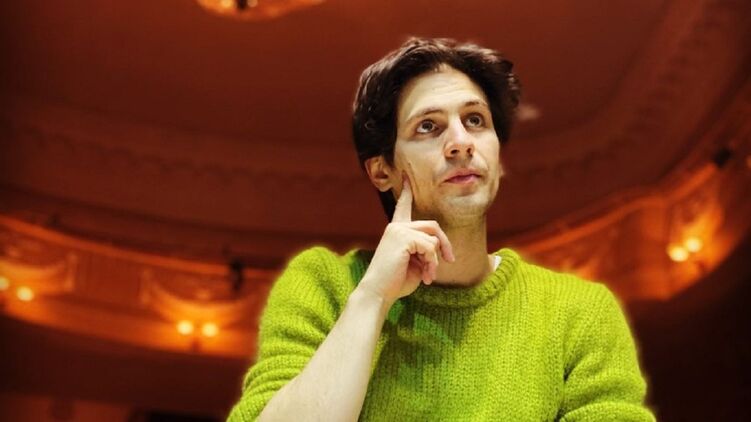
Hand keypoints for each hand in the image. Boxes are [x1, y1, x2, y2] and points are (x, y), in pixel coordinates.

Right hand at [358, 175, 454, 304]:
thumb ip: (425, 250)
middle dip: (445, 244)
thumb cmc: (396, 282)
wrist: (378, 293)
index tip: (407, 177)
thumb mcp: (415, 263)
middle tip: (450, 261)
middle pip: (433, 226)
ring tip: (429, 276)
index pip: (403, 207)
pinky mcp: (403, 237)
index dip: (406, 192)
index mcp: (396, 231)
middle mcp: (396, 227)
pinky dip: (432, 263)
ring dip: (436, 260)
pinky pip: (430, 246)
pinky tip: (426, 276)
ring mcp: (398, 230)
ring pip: (433, 238)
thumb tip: (437, 245)